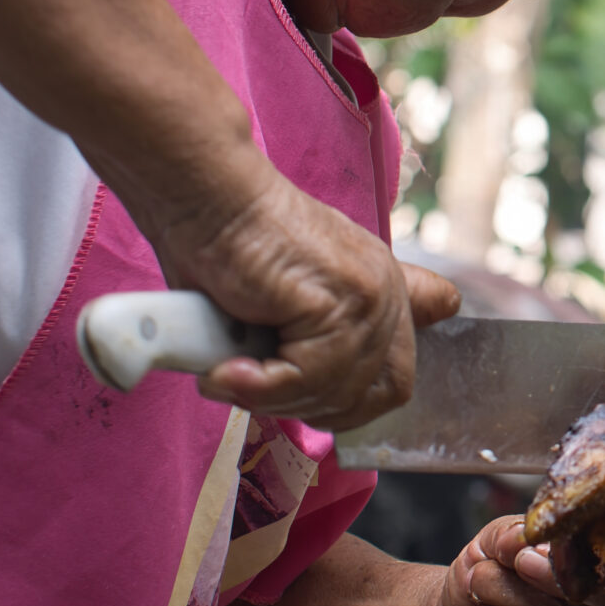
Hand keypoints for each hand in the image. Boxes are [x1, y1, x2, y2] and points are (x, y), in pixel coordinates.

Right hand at [141, 156, 461, 429]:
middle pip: (374, 395)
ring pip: (337, 393)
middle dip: (310, 406)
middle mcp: (387, 292)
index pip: (398, 378)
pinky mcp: (340, 302)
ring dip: (275, 398)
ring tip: (229, 374)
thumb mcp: (287, 299)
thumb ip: (323, 337)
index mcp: (384, 290)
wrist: (205, 199)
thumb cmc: (227, 248)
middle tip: (255, 388)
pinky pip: (308, 379)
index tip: (301, 395)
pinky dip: (262, 388)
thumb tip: (336, 393)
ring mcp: (370, 297)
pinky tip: (226, 372)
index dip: (353, 401)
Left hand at [413, 513, 604, 605]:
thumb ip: (513, 533)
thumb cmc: (480, 580)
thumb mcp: (495, 541)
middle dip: (503, 583)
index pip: (592, 581)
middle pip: (557, 603)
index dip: (553, 571)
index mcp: (593, 588)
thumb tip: (522, 542)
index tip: (521, 561)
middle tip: (483, 583)